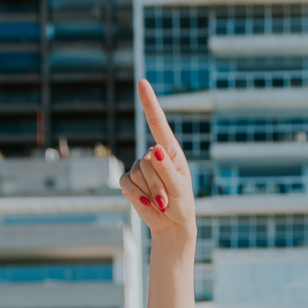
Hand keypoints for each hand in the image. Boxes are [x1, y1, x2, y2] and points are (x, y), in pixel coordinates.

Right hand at [120, 79, 195, 242]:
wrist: (172, 225)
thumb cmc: (181, 204)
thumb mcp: (179, 187)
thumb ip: (167, 169)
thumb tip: (155, 148)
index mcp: (170, 150)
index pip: (157, 123)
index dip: (149, 103)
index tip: (142, 82)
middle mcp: (153, 155)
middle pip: (147, 160)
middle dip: (158, 183)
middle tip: (167, 199)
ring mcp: (140, 167)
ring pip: (137, 172)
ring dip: (150, 191)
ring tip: (161, 202)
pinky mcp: (129, 182)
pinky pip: (126, 182)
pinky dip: (136, 195)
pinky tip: (147, 203)